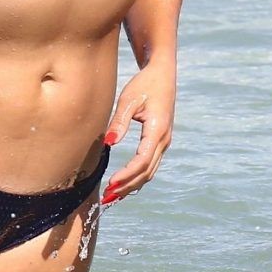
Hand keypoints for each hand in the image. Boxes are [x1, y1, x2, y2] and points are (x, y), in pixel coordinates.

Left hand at [101, 63, 175, 204]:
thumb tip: (108, 143)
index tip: (110, 184)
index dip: (126, 175)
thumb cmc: (144, 84)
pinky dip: (137, 177)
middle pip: (146, 172)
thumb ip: (119, 121)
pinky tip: (124, 182)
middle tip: (107, 197)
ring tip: (112, 195)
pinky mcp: (160, 140)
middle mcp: (164, 139)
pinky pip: (150, 165)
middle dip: (127, 186)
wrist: (162, 73)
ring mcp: (164, 141)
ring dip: (132, 185)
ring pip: (149, 171)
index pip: (141, 161)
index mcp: (157, 130)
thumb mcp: (129, 99)